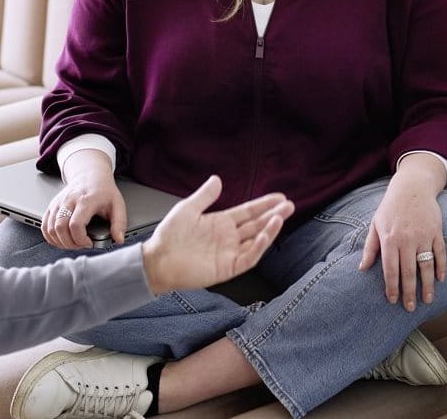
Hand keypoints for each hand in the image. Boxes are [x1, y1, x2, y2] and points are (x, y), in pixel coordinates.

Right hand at [43, 151, 128, 248]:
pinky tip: (60, 240)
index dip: (81, 239)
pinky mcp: (52, 206)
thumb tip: (119, 239)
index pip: (76, 225)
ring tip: (72, 243)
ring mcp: (58, 203)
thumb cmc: (103, 191)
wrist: (90, 175)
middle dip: (69, 243)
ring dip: (60, 241)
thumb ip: (119, 223)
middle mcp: (69, 201)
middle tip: (81, 245)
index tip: (89, 243)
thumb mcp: (118, 204)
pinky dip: (50, 236)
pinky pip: (44, 225)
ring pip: (50, 228)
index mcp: (86, 200)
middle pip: (60, 227)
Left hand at [143, 176, 293, 292]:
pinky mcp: (228, 267)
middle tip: (289, 205)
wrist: (158, 260)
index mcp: (221, 223)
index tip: (279, 197)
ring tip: (281, 216)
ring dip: (270, 229)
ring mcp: (230, 253)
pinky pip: (249, 257)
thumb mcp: (187, 209)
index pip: (248, 212)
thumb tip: (217, 179)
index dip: (264, 205)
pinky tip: (266, 234)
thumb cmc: (169, 237)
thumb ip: (205, 196)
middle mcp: (228, 238)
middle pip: (257, 225)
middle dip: (274, 215)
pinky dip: (259, 247)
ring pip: (257, 240)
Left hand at [358, 169, 446, 311]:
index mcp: (389, 239)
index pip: (390, 269)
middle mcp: (406, 240)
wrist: (412, 187)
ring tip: (428, 300)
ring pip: (426, 265)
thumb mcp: (375, 224)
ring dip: (428, 285)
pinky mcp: (436, 232)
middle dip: (409, 292)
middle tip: (410, 308)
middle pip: (408, 272)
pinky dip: (441, 267)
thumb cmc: (390, 208)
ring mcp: (423, 236)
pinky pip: (440, 253)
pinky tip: (440, 279)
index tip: (393, 301)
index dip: (391, 287)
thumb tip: (361, 269)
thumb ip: (370, 248)